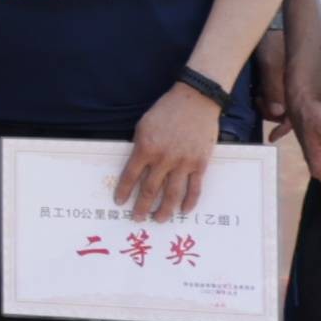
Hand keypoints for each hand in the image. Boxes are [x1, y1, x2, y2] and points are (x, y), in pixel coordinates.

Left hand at [112, 82, 222, 219]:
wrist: (196, 100)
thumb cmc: (166, 110)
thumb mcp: (144, 125)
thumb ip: (140, 147)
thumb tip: (137, 168)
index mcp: (146, 148)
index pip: (130, 176)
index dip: (124, 191)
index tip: (120, 202)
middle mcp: (164, 158)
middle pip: (150, 189)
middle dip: (142, 207)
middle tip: (137, 219)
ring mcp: (184, 162)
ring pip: (173, 194)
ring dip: (165, 210)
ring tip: (159, 220)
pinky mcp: (200, 163)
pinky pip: (195, 188)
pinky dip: (189, 202)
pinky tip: (184, 211)